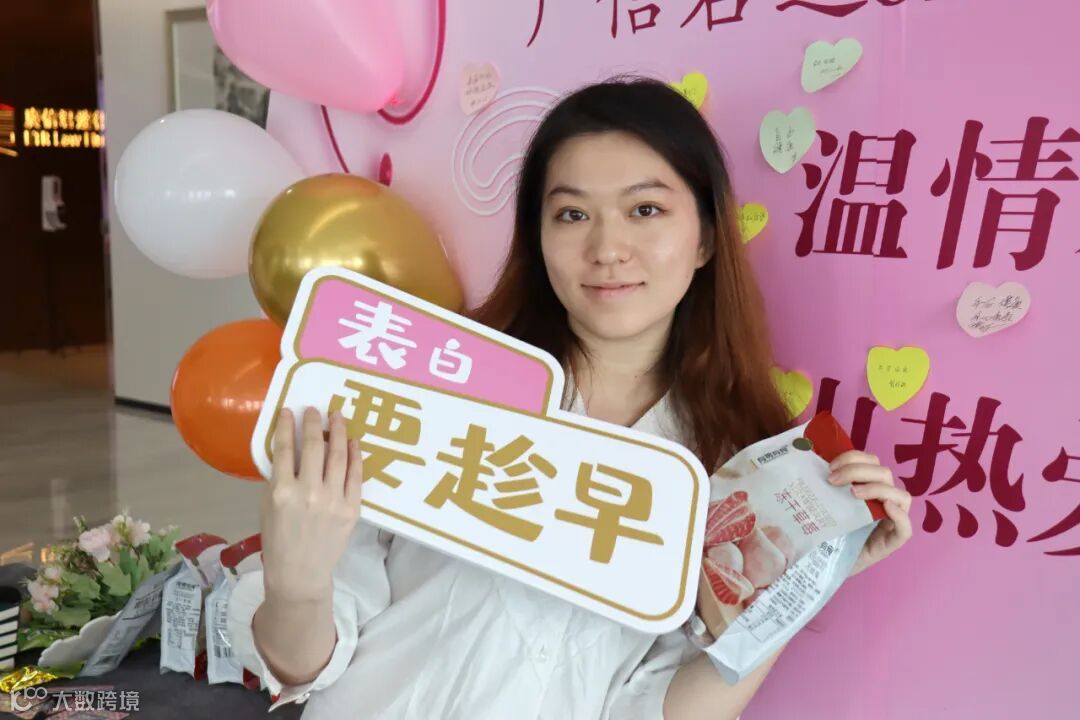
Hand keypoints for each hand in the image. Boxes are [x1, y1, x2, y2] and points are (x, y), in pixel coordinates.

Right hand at [260, 407, 363, 602]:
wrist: (300, 572)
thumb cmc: (278, 539)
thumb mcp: (267, 507)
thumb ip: (278, 479)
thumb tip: (290, 450)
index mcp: (281, 491)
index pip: (283, 449)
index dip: (286, 426)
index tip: (289, 411)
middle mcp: (308, 492)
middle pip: (313, 447)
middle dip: (313, 423)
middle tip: (315, 409)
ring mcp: (333, 500)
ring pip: (338, 456)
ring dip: (338, 432)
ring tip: (337, 416)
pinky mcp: (351, 508)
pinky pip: (356, 475)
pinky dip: (355, 455)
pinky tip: (353, 441)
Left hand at [827, 450, 912, 576]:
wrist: (819, 564)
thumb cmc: (819, 530)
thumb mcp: (819, 502)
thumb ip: (820, 484)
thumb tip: (804, 457)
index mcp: (866, 487)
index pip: (871, 461)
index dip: (853, 457)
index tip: (829, 466)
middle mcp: (881, 501)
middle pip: (884, 474)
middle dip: (858, 470)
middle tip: (832, 480)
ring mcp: (890, 523)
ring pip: (900, 495)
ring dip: (877, 488)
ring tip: (853, 493)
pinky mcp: (891, 544)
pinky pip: (906, 529)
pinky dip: (899, 516)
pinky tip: (886, 509)